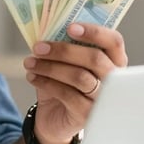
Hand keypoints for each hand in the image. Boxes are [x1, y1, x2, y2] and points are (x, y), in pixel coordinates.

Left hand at [23, 22, 127, 143]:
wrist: (55, 116)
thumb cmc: (63, 83)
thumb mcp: (65, 62)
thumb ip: (65, 46)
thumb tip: (49, 29)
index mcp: (113, 60)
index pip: (114, 42)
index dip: (94, 32)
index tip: (70, 28)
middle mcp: (114, 79)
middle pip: (95, 58)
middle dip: (64, 50)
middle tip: (38, 47)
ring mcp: (103, 98)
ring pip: (80, 77)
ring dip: (50, 67)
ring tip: (30, 63)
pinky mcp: (88, 114)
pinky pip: (67, 95)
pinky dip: (46, 83)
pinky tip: (32, 77)